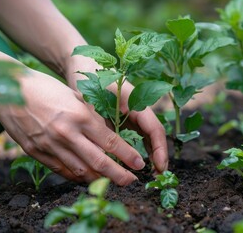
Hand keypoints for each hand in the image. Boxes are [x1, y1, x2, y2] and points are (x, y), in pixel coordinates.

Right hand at [0, 70, 145, 185]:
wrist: (9, 89)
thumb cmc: (45, 88)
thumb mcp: (74, 96)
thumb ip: (90, 117)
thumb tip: (108, 135)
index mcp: (80, 115)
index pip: (110, 142)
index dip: (127, 156)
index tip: (139, 164)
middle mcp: (67, 133)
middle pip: (99, 162)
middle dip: (119, 175)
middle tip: (131, 181)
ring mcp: (50, 145)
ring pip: (80, 171)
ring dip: (98, 179)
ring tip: (110, 181)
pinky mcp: (36, 152)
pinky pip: (61, 170)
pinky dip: (76, 176)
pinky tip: (85, 177)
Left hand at [66, 56, 168, 174]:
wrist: (82, 67)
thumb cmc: (87, 81)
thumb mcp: (94, 103)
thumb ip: (104, 125)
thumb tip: (110, 154)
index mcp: (136, 101)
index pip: (154, 128)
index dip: (159, 149)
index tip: (160, 167)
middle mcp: (138, 107)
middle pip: (154, 134)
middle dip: (158, 155)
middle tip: (158, 175)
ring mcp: (133, 111)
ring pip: (147, 135)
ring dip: (151, 153)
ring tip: (151, 173)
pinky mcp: (125, 116)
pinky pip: (137, 134)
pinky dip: (140, 148)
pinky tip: (137, 162)